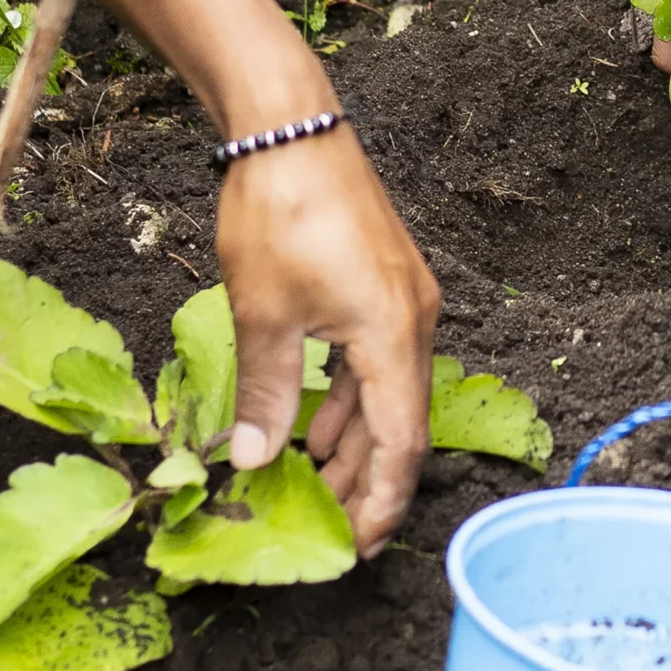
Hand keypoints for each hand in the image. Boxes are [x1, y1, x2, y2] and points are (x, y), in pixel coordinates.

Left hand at [217, 123, 438, 556]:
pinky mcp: (384, 279)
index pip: (401, 442)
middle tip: (332, 526)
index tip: (360, 546)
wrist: (290, 125)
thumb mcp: (262, 313)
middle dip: (366, 478)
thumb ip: (267, 394)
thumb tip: (255, 462)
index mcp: (394, 334)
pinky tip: (316, 421)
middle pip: (400, 422)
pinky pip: (377, 357)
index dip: (382, 500)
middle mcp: (414, 319)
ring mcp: (403, 296)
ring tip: (316, 480)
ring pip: (388, 391)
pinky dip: (351, 396)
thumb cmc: (279, 212)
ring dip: (354, 438)